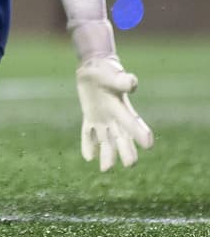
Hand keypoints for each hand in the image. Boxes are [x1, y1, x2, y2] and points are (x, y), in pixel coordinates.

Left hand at [75, 55, 153, 170]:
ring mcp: (103, 119)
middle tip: (130, 164)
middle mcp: (115, 117)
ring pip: (107, 140)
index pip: (133, 122)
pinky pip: (89, 133)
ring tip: (105, 169)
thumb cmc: (107, 70)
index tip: (149, 144)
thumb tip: (132, 83)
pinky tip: (88, 158)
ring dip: (107, 154)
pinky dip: (89, 144)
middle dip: (126, 150)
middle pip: (122, 137)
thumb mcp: (114, 75)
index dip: (140, 132)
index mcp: (123, 107)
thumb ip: (123, 81)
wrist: (95, 67)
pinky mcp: (90, 117)